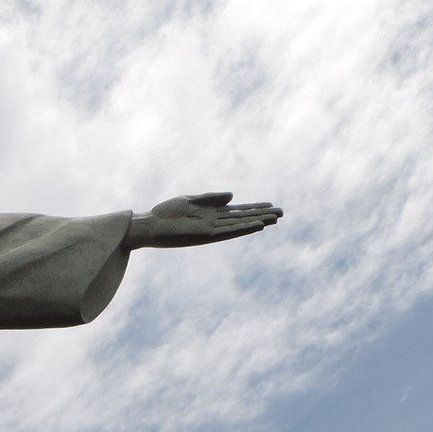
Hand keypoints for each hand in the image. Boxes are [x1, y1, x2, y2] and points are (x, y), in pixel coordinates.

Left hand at [124, 192, 281, 249]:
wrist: (150, 225)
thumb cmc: (166, 213)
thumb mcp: (190, 200)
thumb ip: (211, 198)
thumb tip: (233, 196)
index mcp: (211, 213)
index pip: (237, 210)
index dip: (254, 207)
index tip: (271, 205)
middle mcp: (214, 222)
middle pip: (243, 218)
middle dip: (262, 215)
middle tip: (282, 213)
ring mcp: (211, 230)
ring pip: (239, 225)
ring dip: (257, 222)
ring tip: (274, 219)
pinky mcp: (206, 236)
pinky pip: (229, 232)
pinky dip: (243, 228)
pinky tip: (256, 225)